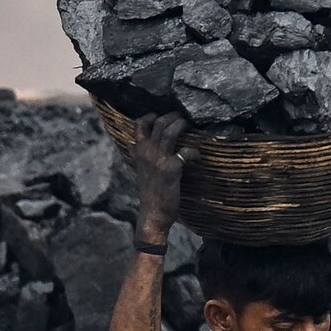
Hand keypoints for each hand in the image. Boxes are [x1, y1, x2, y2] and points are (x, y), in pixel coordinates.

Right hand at [133, 113, 200, 242]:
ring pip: (170, 131)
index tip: (160, 116)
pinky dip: (194, 152)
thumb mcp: (139, 171)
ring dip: (182, 125)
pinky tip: (197, 156)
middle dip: (172, 117)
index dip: (150, 116)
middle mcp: (146, 152)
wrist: (152, 213)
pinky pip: (186, 151)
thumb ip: (138, 157)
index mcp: (138, 152)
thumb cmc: (148, 193)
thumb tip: (132, 145)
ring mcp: (158, 159)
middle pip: (159, 123)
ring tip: (189, 126)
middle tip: (182, 118)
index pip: (138, 125)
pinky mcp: (172, 169)